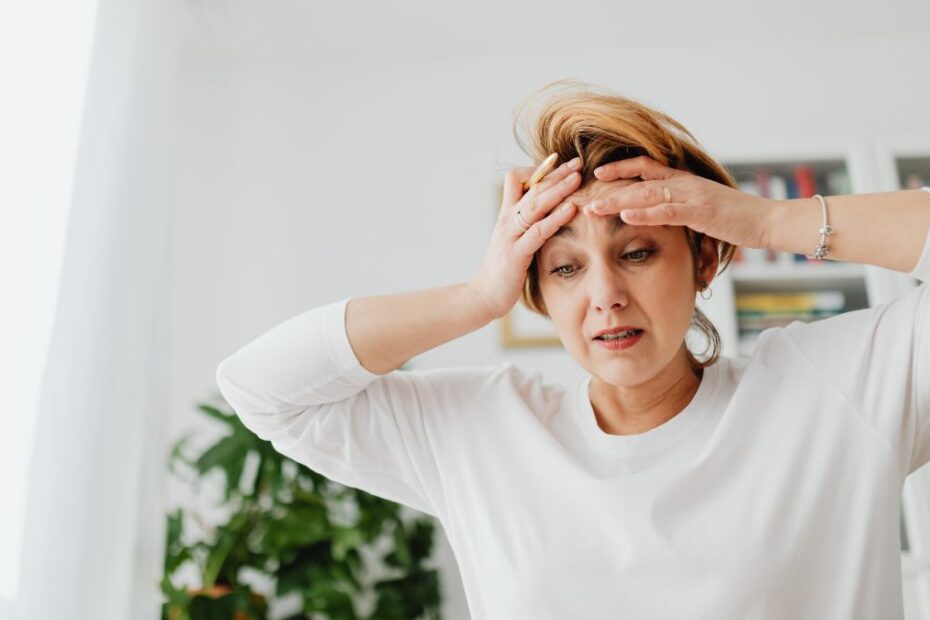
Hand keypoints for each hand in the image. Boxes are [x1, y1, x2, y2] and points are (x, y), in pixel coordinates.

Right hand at [468, 157, 581, 319]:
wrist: (484, 295)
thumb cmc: (503, 269)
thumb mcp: (514, 240)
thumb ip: (527, 224)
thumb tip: (548, 212)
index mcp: (507, 215)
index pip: (517, 179)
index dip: (538, 170)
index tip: (560, 165)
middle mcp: (507, 220)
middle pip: (532, 188)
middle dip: (556, 173)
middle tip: (578, 162)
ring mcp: (510, 236)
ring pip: (535, 205)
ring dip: (558, 189)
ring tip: (577, 177)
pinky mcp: (516, 254)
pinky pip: (538, 231)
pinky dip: (555, 218)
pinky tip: (571, 209)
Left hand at [581, 155, 773, 249]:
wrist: (768, 220)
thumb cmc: (736, 217)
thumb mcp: (702, 207)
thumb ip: (680, 205)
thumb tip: (659, 210)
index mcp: (683, 180)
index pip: (644, 166)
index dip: (619, 168)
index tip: (596, 173)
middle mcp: (684, 183)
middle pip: (637, 180)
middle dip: (608, 188)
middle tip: (581, 195)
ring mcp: (692, 196)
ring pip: (646, 194)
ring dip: (617, 201)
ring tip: (593, 208)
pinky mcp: (701, 212)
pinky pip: (668, 211)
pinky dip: (646, 213)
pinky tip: (626, 216)